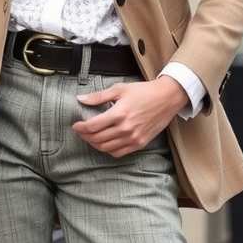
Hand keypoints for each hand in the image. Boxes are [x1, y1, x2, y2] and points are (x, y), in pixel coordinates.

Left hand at [72, 76, 187, 156]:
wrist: (166, 99)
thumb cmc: (143, 92)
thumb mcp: (119, 89)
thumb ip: (98, 96)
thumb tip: (81, 99)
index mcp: (119, 113)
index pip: (93, 126)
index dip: (81, 127)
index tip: (76, 125)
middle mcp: (125, 128)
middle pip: (97, 138)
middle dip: (85, 136)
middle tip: (81, 131)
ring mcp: (133, 138)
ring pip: (106, 148)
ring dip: (95, 144)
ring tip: (90, 137)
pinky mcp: (139, 143)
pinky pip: (118, 153)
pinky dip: (108, 150)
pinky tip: (105, 143)